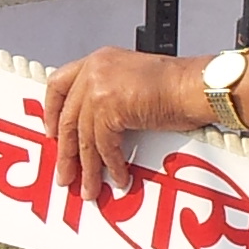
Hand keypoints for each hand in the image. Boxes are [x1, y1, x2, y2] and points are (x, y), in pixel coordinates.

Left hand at [35, 47, 202, 197]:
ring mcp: (99, 87)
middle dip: (66, 152)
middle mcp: (94, 70)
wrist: (196, 86)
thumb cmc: (177, 85)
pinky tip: (117, 178)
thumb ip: (110, 95)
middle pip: (67, 117)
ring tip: (88, 188)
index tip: (51, 133)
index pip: (59, 85)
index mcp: (98, 61)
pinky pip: (103, 146)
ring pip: (83, 137)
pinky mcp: (109, 106)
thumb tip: (96, 129)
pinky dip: (111, 166)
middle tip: (65, 173)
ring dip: (87, 168)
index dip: (51, 112)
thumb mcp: (133, 82)